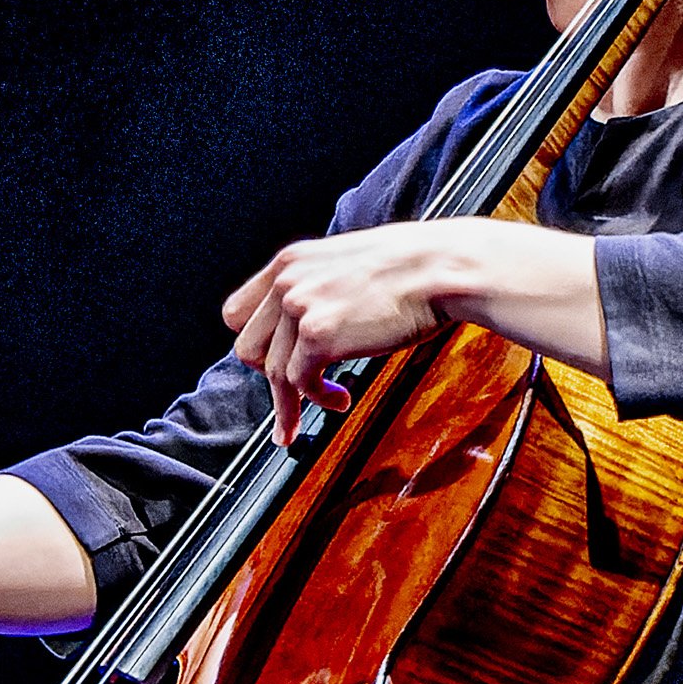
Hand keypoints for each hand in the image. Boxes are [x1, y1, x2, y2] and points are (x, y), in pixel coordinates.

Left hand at [222, 221, 593, 439]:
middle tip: (289, 396)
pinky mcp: (320, 335)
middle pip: (248, 347)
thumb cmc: (412, 268)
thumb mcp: (346, 265)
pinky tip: (340, 400)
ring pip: (272, 372)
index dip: (255, 343)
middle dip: (268, 377)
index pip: (238, 313)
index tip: (267, 364)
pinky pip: (301, 383)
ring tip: (302, 420)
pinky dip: (317, 400)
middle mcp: (287, 282)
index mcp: (290, 263)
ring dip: (288, 403)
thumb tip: (306, 327)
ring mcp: (300, 307)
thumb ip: (316, 289)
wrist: (444, 268)